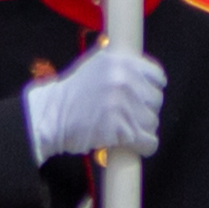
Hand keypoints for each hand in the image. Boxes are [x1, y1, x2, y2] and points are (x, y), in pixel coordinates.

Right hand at [25, 44, 164, 160]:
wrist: (50, 116)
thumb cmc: (72, 93)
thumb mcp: (95, 65)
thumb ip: (120, 65)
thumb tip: (143, 71)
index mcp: (122, 61)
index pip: (158, 77)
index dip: (150, 90)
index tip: (141, 99)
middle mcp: (126, 79)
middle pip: (156, 102)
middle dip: (144, 111)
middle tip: (126, 116)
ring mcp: (124, 104)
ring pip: (152, 123)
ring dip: (141, 129)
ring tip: (122, 129)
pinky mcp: (122, 129)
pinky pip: (149, 142)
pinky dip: (142, 146)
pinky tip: (128, 144)